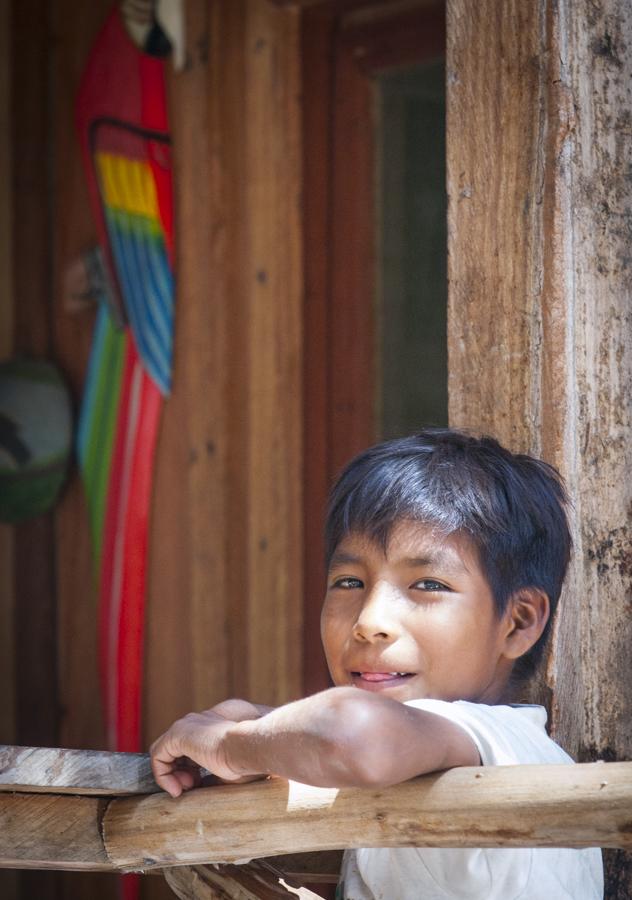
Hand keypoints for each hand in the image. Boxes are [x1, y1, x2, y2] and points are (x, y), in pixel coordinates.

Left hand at [150, 699, 272, 797]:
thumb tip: (204, 786)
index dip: (192, 768)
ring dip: (172, 775)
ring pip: (166, 751)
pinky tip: (176, 789)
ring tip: (183, 790)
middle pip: (178, 747)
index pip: (195, 744)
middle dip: (181, 771)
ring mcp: (189, 724)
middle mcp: (201, 719)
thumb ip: (214, 772)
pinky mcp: (177, 733)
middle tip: (191, 787)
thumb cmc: (249, 759)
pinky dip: (163, 776)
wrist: (251, 746)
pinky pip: (158, 755)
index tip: (200, 783)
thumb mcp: (230, 768)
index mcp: (217, 723)